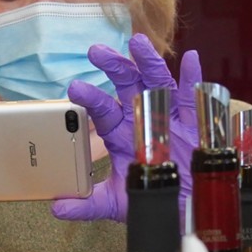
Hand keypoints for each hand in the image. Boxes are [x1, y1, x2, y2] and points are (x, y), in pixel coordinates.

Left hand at [51, 35, 202, 222]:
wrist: (186, 209)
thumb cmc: (149, 198)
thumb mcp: (116, 204)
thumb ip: (87, 204)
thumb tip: (57, 208)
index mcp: (121, 134)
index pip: (102, 111)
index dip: (90, 98)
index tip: (75, 88)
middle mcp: (142, 118)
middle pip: (127, 85)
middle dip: (113, 66)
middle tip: (96, 52)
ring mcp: (169, 117)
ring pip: (158, 82)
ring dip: (148, 61)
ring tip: (137, 42)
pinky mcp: (194, 122)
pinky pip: (193, 97)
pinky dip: (195, 77)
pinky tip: (192, 59)